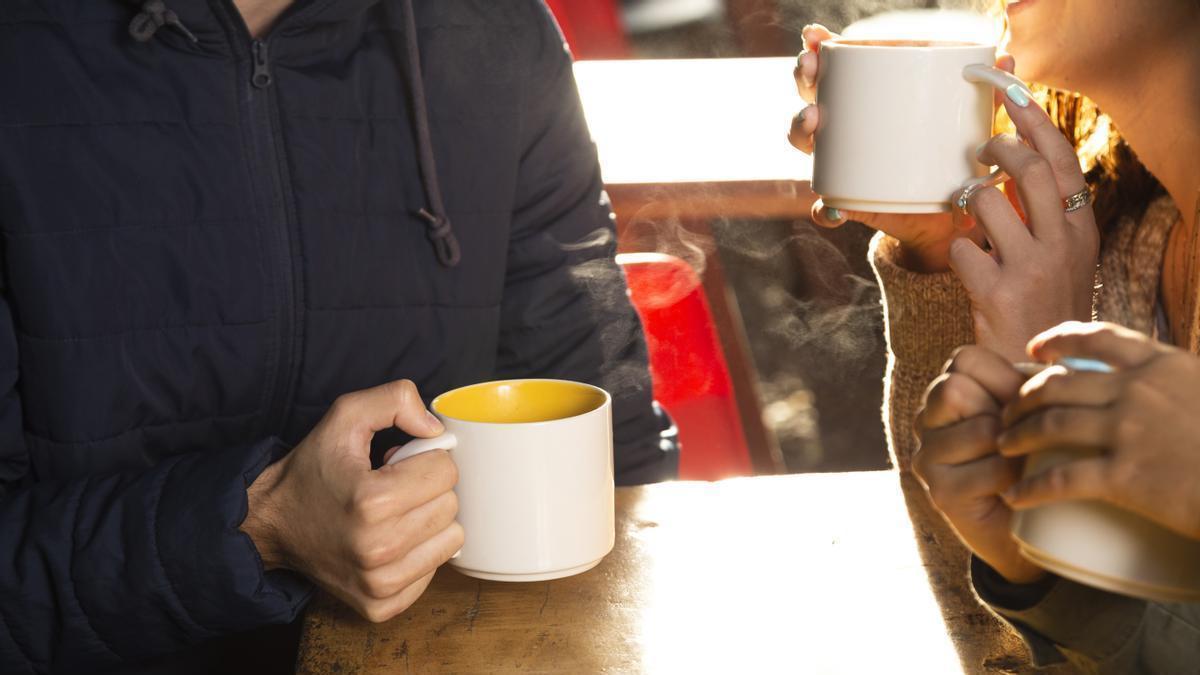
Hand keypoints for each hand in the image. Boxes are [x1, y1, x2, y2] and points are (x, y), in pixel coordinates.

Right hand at [242, 380, 462, 622]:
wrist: (271, 525)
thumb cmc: (312, 471)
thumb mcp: (345, 417)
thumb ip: (396, 400)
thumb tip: (437, 429)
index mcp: (371, 501)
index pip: (446, 471)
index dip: (426, 458)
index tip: (399, 462)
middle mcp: (377, 548)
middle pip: (450, 505)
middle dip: (428, 488)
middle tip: (393, 486)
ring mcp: (379, 583)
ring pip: (451, 539)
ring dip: (428, 521)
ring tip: (392, 513)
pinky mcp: (380, 606)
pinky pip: (434, 570)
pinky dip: (419, 553)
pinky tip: (390, 540)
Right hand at [788, 24, 996, 272]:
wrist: (947, 215)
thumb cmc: (951, 157)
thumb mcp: (968, 123)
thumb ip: (983, 95)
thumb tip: (1007, 59)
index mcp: (865, 102)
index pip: (833, 70)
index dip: (817, 50)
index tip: (815, 35)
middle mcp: (845, 130)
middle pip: (810, 96)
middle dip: (803, 77)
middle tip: (809, 67)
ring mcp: (842, 165)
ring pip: (808, 144)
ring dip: (801, 129)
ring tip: (814, 120)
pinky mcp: (851, 204)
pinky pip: (828, 209)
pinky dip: (828, 211)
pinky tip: (835, 208)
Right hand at [914, 346, 1047, 583]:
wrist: (1030, 527)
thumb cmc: (1035, 458)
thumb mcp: (1030, 412)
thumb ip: (1029, 384)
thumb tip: (1056, 357)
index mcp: (943, 394)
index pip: (963, 359)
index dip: (1002, 376)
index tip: (1021, 402)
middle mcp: (925, 422)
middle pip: (955, 389)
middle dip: (1001, 411)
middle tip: (1019, 436)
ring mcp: (926, 459)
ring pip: (980, 430)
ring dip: (1014, 447)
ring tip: (1023, 463)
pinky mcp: (941, 493)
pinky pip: (992, 470)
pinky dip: (1018, 480)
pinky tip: (1019, 490)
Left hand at [948, 87, 1099, 360]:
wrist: (1036, 373)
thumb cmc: (1041, 308)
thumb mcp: (1061, 260)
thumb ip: (1044, 216)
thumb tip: (1012, 165)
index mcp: (1081, 231)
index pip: (1061, 162)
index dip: (1035, 122)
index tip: (1013, 92)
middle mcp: (1062, 245)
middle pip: (1027, 170)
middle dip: (996, 148)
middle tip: (979, 148)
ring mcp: (1031, 269)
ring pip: (987, 202)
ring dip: (968, 201)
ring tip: (970, 216)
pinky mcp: (997, 293)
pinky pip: (959, 249)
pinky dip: (954, 252)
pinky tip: (966, 268)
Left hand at [1000, 322, 1199, 539]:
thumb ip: (1175, 383)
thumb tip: (1154, 381)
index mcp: (1164, 366)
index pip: (1098, 338)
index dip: (1057, 341)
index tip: (1034, 351)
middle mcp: (1140, 391)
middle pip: (1058, 383)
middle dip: (1022, 396)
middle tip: (1007, 411)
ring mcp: (1130, 432)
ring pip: (1049, 424)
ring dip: (1015, 435)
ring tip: (1002, 447)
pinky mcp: (1127, 477)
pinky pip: (1061, 479)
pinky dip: (1030, 488)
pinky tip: (1014, 496)